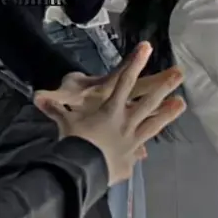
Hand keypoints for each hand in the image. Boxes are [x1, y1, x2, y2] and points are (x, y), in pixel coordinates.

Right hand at [35, 42, 185, 185]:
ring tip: (181, 104)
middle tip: (180, 73)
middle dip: (163, 85)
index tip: (147, 47)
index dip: (136, 62)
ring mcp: (132, 138)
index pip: (124, 79)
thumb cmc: (77, 140)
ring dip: (167, 113)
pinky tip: (145, 153)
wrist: (85, 170)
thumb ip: (53, 106)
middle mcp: (126, 119)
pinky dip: (141, 149)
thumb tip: (36, 95)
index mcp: (111, 107)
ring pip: (153, 122)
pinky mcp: (130, 156)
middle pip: (148, 99)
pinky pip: (138, 150)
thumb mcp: (64, 120)